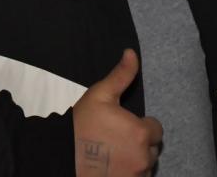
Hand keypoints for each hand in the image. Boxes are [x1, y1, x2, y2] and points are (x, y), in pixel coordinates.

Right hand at [73, 49, 162, 176]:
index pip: (156, 130)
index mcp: (140, 133)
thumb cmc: (81, 125)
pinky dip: (129, 174)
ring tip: (115, 155)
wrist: (60, 157)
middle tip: (119, 141)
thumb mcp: (101, 94)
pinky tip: (113, 168)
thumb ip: (121, 74)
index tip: (126, 126)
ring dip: (136, 161)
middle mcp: (142, 159)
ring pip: (145, 167)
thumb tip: (131, 52)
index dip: (142, 126)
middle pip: (152, 150)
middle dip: (140, 144)